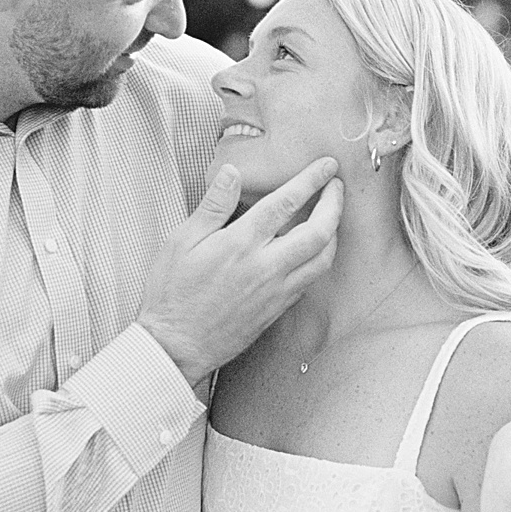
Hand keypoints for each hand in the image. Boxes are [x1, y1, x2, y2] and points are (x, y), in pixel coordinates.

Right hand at [138, 158, 343, 386]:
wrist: (177, 346)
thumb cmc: (173, 293)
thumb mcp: (182, 241)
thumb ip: (212, 205)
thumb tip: (231, 173)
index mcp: (241, 244)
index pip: (286, 203)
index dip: (311, 180)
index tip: (326, 165)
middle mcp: (266, 267)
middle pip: (318, 231)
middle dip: (334, 203)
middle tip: (337, 185)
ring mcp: (276, 290)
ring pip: (322, 258)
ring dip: (333, 232)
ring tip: (332, 214)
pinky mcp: (278, 308)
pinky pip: (310, 279)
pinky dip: (320, 258)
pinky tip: (314, 249)